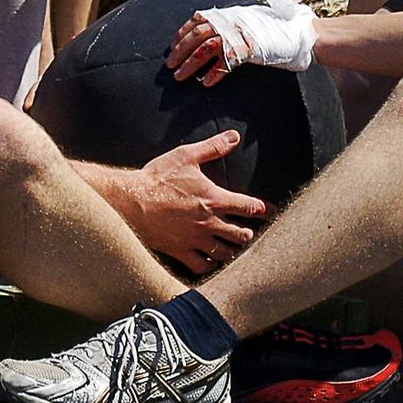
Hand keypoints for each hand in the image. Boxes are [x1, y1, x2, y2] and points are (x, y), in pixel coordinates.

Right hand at [129, 130, 268, 274]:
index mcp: (214, 199)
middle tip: (247, 232)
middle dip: (246, 233)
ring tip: (232, 248)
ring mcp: (195, 239)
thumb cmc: (158, 178)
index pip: (248, 206)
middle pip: (240, 235)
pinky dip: (209, 265)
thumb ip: (212, 147)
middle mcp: (209, 222)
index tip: (272, 212)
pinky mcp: (180, 251)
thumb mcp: (186, 156)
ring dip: (231, 250)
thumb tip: (234, 136)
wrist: (130, 200)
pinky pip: (201, 266)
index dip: (264, 209)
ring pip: (224, 253)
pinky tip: (210, 261)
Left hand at [167, 0, 318, 86]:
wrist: (301, 34)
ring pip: (206, 48)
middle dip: (180, 51)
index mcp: (228, 14)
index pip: (196, 20)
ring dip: (191, 64)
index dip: (182, 33)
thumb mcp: (248, 21)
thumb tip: (214, 34)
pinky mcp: (249, 49)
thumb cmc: (276, 30)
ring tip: (180, 77)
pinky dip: (214, 73)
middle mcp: (231, 22)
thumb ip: (231, 25)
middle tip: (169, 66)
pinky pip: (226, 63)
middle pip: (196, 35)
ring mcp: (240, 35)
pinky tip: (206, 84)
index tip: (171, 46)